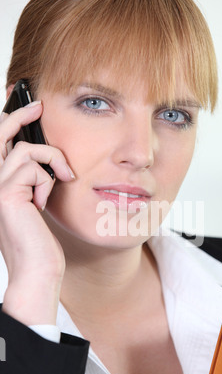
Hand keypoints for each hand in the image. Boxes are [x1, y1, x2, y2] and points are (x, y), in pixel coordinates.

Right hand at [0, 101, 73, 324]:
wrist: (36, 268)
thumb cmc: (37, 241)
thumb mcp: (34, 202)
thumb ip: (32, 180)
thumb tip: (44, 158)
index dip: (8, 122)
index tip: (26, 106)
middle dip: (19, 115)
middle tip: (39, 105)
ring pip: (24, 149)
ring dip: (52, 161)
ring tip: (64, 179)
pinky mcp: (5, 193)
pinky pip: (35, 167)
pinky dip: (49, 180)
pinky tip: (44, 203)